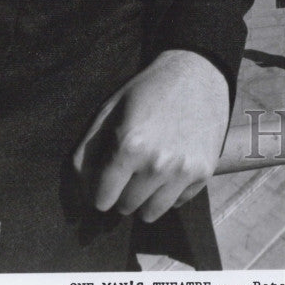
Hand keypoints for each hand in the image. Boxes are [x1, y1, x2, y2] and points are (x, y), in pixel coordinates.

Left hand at [73, 50, 228, 222]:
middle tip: (132, 167)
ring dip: (145, 197)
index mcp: (129, 146)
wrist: (198, 71)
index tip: (108, 175)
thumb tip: (80, 190)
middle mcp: (157, 164)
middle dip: (123, 191)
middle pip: (126, 207)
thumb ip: (87, 150)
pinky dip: (171, 191)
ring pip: (151, 213)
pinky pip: (177, 203)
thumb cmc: (150, 89)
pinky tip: (172, 166)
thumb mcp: (110, 109)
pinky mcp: (204, 172)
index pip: (102, 199)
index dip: (101, 188)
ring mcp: (183, 170)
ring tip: (150, 172)